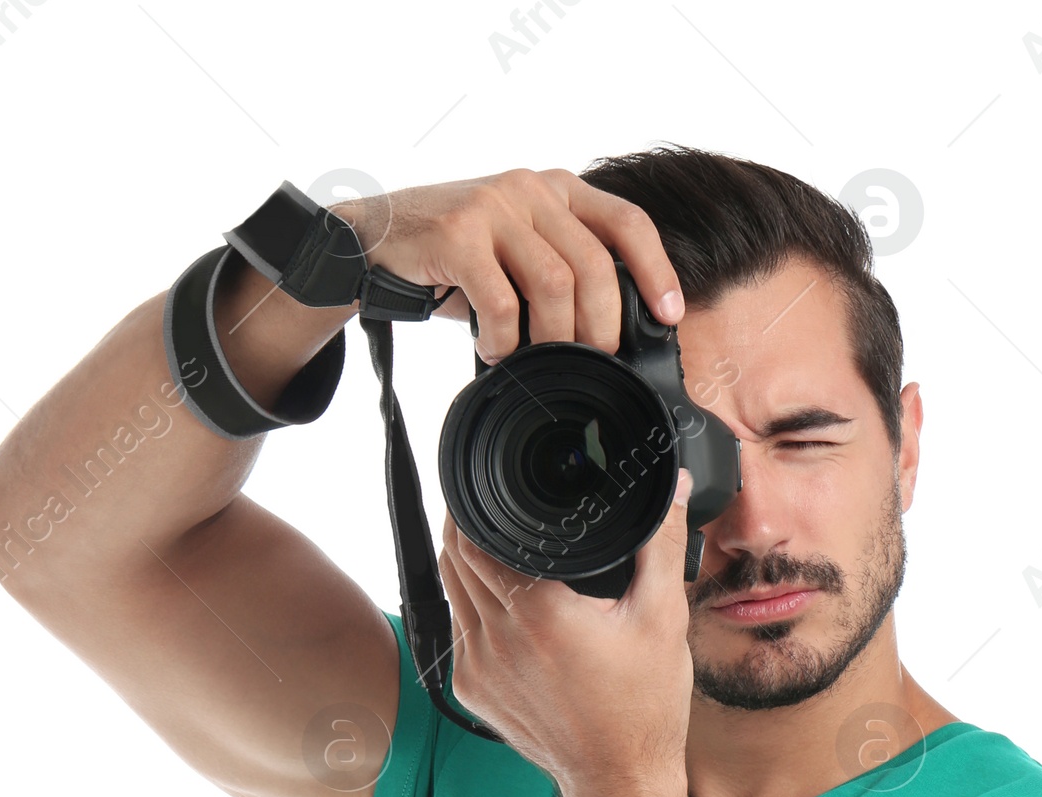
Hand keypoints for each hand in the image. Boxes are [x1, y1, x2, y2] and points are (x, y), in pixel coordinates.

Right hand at [328, 168, 683, 363]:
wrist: (370, 240)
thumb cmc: (452, 258)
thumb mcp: (516, 252)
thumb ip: (560, 272)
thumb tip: (611, 337)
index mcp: (556, 189)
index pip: (627, 221)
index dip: (657, 271)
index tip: (670, 317)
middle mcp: (530, 188)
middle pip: (596, 266)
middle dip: (602, 328)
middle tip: (590, 364)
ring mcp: (494, 207)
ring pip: (556, 285)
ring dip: (553, 341)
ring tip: (534, 362)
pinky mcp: (457, 234)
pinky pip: (502, 301)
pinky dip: (504, 341)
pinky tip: (493, 352)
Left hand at [438, 472, 695, 796]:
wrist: (618, 782)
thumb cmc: (643, 709)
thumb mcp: (662, 618)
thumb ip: (661, 543)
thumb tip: (675, 486)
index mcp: (537, 611)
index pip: (477, 535)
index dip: (477, 503)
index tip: (492, 486)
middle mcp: (496, 638)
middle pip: (455, 556)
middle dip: (466, 524)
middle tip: (492, 506)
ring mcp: (477, 668)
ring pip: (451, 592)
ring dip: (464, 563)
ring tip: (493, 544)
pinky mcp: (472, 691)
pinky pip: (459, 631)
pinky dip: (470, 607)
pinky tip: (499, 601)